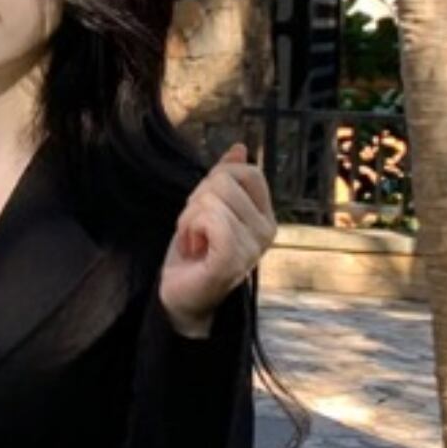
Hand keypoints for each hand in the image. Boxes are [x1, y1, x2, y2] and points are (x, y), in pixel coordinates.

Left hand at [159, 141, 277, 336]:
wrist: (179, 299)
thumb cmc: (193, 256)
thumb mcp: (207, 209)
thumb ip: (224, 180)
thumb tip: (240, 148)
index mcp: (265, 217)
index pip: (248, 172)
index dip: (216, 182)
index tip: (203, 211)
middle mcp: (267, 232)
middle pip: (226, 182)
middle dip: (197, 201)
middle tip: (195, 231)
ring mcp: (252, 249)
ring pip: (214, 200)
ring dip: (190, 218)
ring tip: (194, 242)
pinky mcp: (232, 260)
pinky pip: (212, 220)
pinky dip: (191, 228)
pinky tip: (192, 248)